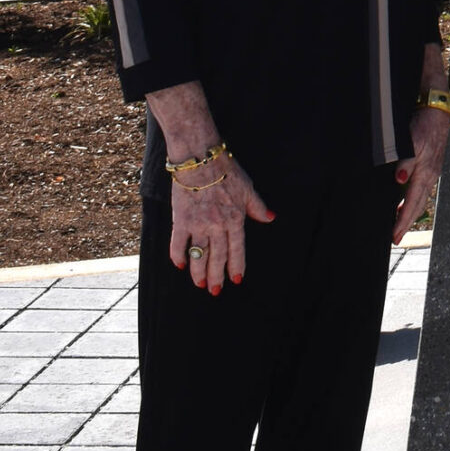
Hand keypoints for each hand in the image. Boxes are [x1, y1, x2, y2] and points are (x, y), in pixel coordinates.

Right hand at [170, 156, 272, 293]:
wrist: (201, 159)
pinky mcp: (181, 219)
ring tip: (200, 284)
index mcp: (235, 219)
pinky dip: (178, 255)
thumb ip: (258, 207)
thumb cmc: (227, 172)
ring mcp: (198, 224)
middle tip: (215, 291)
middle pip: (217, 256)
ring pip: (199, 254)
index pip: (237, 249)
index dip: (237, 266)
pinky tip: (180, 265)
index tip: (236, 280)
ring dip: (199, 271)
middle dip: (217, 276)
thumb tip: (270, 218)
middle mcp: (218, 225)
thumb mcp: (248, 188)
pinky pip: (178, 242)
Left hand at [394, 107, 449, 243]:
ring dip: (409, 213)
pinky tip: (404, 202)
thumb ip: (406, 161)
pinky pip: (420, 190)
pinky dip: (412, 201)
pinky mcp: (429, 167)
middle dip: (406, 223)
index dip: (403, 220)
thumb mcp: (412, 141)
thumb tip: (400, 180)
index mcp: (425, 173)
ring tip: (398, 225)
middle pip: (417, 206)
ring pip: (419, 199)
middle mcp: (430, 176)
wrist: (436, 112)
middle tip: (396, 238)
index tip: (395, 235)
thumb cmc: (424, 126)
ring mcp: (430, 172)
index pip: (412, 202)